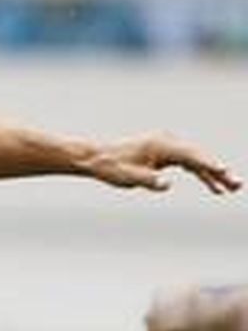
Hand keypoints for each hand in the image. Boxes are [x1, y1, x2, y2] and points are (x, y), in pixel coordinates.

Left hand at [85, 135, 240, 194]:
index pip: (190, 155)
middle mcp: (168, 142)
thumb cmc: (111, 167)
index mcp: (161, 145)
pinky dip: (201, 175)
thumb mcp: (127, 178)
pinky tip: (214, 189)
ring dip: (213, 175)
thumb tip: (166, 185)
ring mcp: (168, 146)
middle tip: (237, 185)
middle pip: (199, 156)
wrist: (97, 157)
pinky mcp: (166, 153)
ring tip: (232, 189)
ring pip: (196, 161)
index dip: (207, 164)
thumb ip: (148, 180)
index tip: (223, 171)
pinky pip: (188, 164)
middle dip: (219, 171)